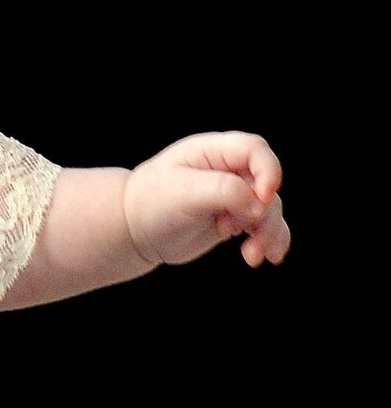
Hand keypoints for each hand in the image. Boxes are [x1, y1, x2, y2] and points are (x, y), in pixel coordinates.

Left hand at [124, 131, 287, 270]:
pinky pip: (267, 226)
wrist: (135, 229)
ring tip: (251, 255)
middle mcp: (227, 169)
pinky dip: (272, 241)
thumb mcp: (182, 192)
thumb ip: (223, 191)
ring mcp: (234, 194)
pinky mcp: (236, 217)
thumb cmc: (151, 202)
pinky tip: (268, 257)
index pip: (255, 150)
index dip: (267, 172)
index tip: (260, 201)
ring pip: (270, 209)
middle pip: (268, 184)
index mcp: (212, 151)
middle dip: (264, 213)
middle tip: (235, 231)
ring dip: (269, 233)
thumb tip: (259, 204)